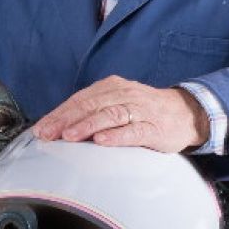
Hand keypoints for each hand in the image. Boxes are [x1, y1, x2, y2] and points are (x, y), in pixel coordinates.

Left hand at [32, 76, 208, 152]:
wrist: (187, 113)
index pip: (79, 100)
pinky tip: (102, 141)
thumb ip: (92, 111)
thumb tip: (59, 127)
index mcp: (111, 87)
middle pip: (90, 105)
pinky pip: (133, 130)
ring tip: (69, 136)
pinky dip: (116, 135)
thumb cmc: (145, 111)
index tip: (41, 128)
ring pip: (109, 115)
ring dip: (87, 125)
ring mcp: (139, 110)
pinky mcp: (153, 127)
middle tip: (47, 133)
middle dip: (66, 120)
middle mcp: (123, 94)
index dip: (59, 114)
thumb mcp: (117, 104)